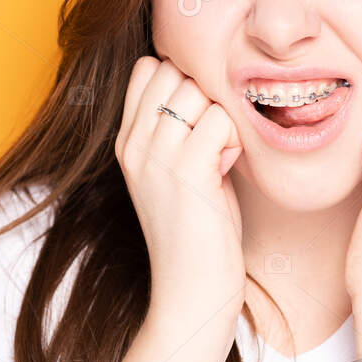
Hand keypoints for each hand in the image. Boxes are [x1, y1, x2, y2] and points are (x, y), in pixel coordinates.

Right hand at [114, 56, 246, 327]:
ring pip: (199, 91)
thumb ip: (182, 130)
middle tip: (215, 139)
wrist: (190, 294)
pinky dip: (234, 139)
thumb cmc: (197, 234)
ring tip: (222, 156)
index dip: (183, 79)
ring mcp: (156, 156)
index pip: (147, 67)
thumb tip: (210, 89)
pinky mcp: (186, 171)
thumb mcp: (176, 172)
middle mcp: (134, 144)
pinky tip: (228, 169)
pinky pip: (221, 119)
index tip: (200, 117)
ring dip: (222, 116)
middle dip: (205, 94)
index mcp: (126, 141)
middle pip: (174, 71)